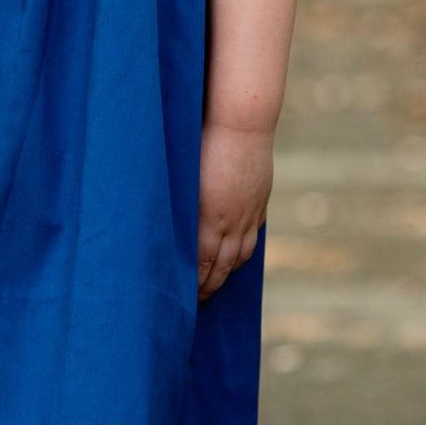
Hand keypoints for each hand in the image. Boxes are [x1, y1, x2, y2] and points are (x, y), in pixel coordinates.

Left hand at [197, 119, 273, 300]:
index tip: (184, 299)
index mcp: (208, 219)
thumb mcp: (184, 178)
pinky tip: (236, 254)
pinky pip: (253, 236)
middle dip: (209, 287)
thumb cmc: (201, 142)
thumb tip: (165, 231)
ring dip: (227, 272)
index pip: (200, 265)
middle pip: (221, 266)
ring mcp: (249, 213)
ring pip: (240, 254)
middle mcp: (231, 222)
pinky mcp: (259, 202)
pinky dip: (243, 251)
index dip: (194, 285)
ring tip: (216, 281)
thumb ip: (179, 207)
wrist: (241, 123)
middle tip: (197, 301)